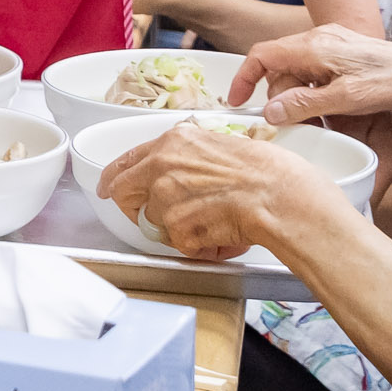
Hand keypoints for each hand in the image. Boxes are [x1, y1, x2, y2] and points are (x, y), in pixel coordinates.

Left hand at [96, 121, 327, 262]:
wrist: (281, 196)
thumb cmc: (267, 171)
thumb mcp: (220, 143)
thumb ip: (189, 157)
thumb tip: (182, 173)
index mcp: (173, 142)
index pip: (126, 161)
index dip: (115, 179)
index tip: (111, 187)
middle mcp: (161, 167)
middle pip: (124, 194)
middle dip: (138, 210)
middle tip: (162, 219)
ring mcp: (165, 199)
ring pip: (156, 224)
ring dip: (180, 230)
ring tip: (215, 224)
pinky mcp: (177, 229)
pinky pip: (180, 245)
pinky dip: (199, 248)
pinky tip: (223, 236)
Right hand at [234, 23, 391, 125]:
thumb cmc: (390, 83)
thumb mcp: (345, 100)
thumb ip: (305, 104)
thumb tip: (269, 112)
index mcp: (314, 46)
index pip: (263, 55)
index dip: (244, 78)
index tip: (237, 102)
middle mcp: (318, 38)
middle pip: (279, 67)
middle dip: (278, 95)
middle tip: (291, 122)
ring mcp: (330, 43)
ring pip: (295, 70)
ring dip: (297, 95)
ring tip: (316, 118)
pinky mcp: (341, 51)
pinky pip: (312, 70)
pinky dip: (310, 89)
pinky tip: (327, 106)